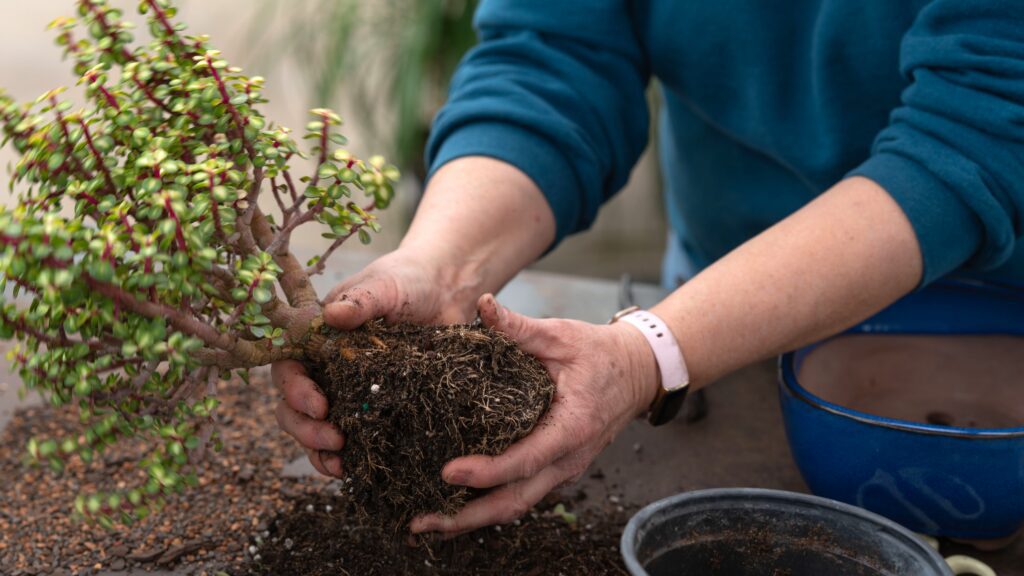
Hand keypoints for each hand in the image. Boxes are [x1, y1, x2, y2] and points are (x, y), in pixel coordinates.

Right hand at [273, 248, 480, 477]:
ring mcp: (349, 389)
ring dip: (320, 449)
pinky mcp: (377, 406)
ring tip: (340, 465)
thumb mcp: (384, 286)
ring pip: (316, 428)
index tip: (319, 404)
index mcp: (316, 338)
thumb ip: (361, 301)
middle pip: (294, 407)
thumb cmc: (407, 281)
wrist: (447, 290)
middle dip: (305, 428)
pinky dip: (349, 457)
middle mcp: (325, 367)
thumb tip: (333, 314)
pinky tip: (356, 470)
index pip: (288, 368)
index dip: (295, 391)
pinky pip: (354, 436)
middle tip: (333, 438)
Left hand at [409, 294, 658, 534]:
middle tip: (420, 520)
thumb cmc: (599, 353)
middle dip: (466, 517)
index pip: (524, 460)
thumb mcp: (561, 335)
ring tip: (426, 520)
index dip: (485, 471)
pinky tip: (453, 503)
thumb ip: (519, 327)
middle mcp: (568, 458)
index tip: (448, 471)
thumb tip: (484, 305)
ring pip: (515, 505)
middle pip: (514, 501)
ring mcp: (563, 470)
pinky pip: (521, 494)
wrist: (638, 373)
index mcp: (571, 427)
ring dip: (471, 517)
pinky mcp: (556, 469)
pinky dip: (486, 504)